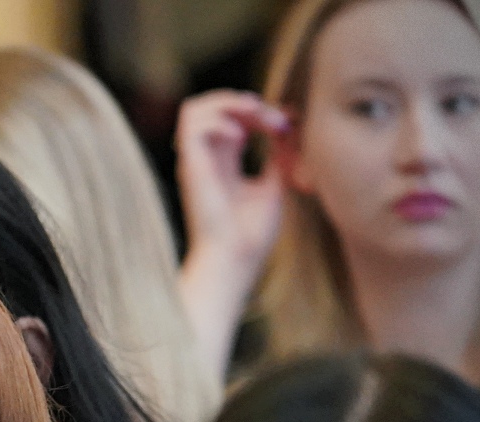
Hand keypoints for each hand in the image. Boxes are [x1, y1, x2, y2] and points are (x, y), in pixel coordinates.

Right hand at [174, 90, 290, 379]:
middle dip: (247, 102)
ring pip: (195, 108)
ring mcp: (195, 161)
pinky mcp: (190, 166)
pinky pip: (192, 124)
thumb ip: (277, 159)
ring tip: (256, 116)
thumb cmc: (251, 236)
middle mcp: (205, 159)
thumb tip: (289, 132)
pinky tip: (242, 137)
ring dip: (229, 103)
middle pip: (212, 106)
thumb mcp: (273, 187)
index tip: (288, 125)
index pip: (233, 119)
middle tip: (277, 119)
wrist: (234, 260)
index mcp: (223, 164)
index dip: (260, 112)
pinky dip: (219, 120)